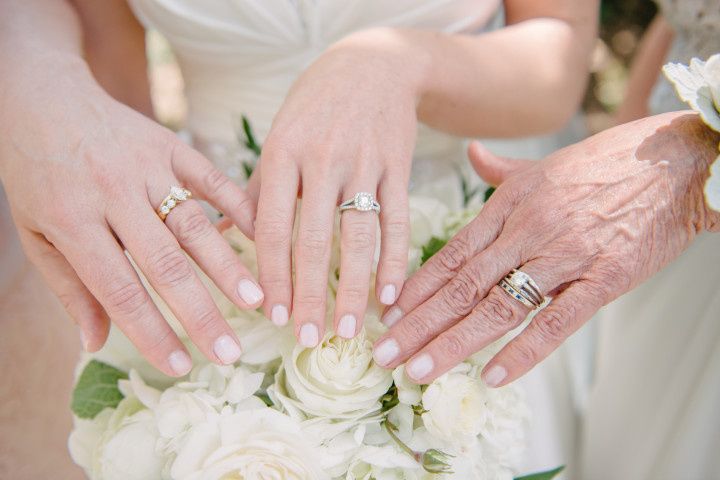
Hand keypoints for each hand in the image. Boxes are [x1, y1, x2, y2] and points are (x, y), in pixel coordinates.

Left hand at [0, 66, 261, 376]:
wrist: (39, 96)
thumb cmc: (34, 172)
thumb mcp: (36, 233)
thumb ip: (69, 288)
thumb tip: (96, 344)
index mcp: (72, 221)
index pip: (120, 289)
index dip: (152, 332)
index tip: (181, 366)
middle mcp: (112, 194)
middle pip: (166, 264)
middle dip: (201, 313)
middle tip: (230, 352)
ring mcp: (145, 165)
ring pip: (194, 224)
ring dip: (228, 267)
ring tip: (256, 302)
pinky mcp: (169, 143)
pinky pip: (210, 177)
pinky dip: (237, 205)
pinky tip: (261, 234)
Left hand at [254, 29, 426, 344]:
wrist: (372, 65)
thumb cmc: (313, 109)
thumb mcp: (276, 139)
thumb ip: (253, 190)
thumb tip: (213, 234)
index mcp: (282, 153)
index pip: (272, 227)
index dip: (271, 275)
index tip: (272, 317)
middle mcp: (322, 159)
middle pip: (315, 240)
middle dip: (311, 295)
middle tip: (308, 339)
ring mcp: (365, 162)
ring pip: (359, 236)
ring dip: (354, 287)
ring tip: (348, 329)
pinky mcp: (400, 165)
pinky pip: (398, 219)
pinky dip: (394, 259)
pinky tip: (389, 294)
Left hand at [373, 111, 719, 385]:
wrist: (675, 163)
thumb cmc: (606, 165)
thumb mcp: (544, 163)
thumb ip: (500, 170)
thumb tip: (471, 154)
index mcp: (509, 204)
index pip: (451, 254)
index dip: (415, 287)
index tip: (386, 314)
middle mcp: (528, 229)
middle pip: (462, 285)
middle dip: (417, 324)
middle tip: (383, 354)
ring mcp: (565, 255)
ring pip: (498, 306)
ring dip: (453, 342)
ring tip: (418, 370)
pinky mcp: (604, 278)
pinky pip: (557, 322)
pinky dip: (523, 351)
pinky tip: (492, 376)